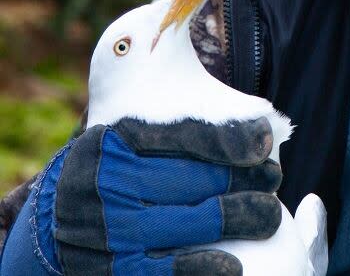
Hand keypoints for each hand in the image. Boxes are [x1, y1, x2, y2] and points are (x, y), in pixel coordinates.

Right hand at [0, 117, 281, 274]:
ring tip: (269, 212)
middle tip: (274, 177)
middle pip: (200, 180)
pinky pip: (173, 271)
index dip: (234, 140)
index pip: (189, 136)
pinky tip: (235, 263)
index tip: (264, 143)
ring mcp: (112, 232)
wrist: (49, 228)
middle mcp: (111, 183)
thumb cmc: (107, 171)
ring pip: (197, 224)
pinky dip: (209, 268)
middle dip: (247, 179)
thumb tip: (239, 116)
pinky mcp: (115, 272)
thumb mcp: (123, 136)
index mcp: (116, 139)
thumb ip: (168, 125)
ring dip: (243, 217)